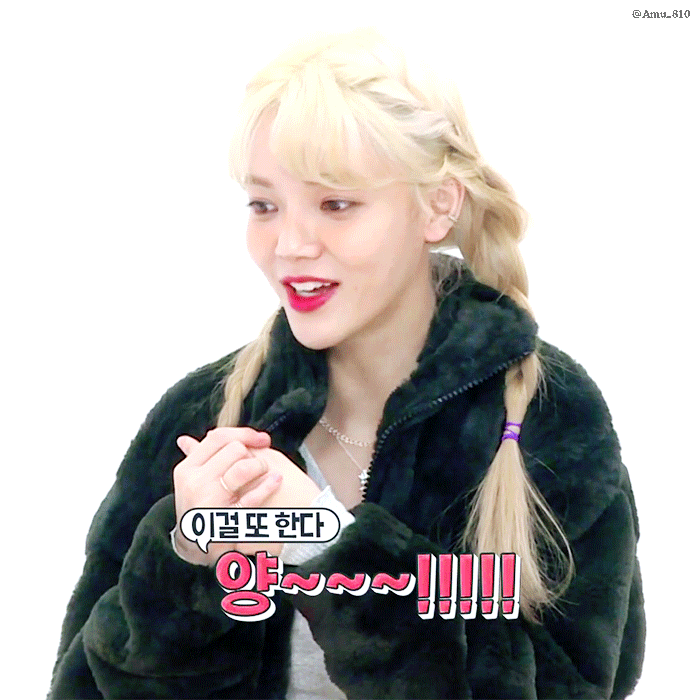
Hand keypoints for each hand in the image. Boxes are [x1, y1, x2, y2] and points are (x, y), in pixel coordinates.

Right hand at [172, 427, 280, 564]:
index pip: (218, 438)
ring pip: (243, 468)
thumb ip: (195, 460)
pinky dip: (267, 486)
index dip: (244, 434)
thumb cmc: (197, 509)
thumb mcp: (190, 483)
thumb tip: (186, 440)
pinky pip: (252, 497)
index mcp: (187, 469)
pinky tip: (276, 480)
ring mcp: (210, 500)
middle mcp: (196, 482)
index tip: (261, 439)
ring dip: (260, 466)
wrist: (193, 547)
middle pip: (234, 450)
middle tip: (260, 463)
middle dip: (252, 453)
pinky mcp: (227, 519)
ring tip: (265, 471)